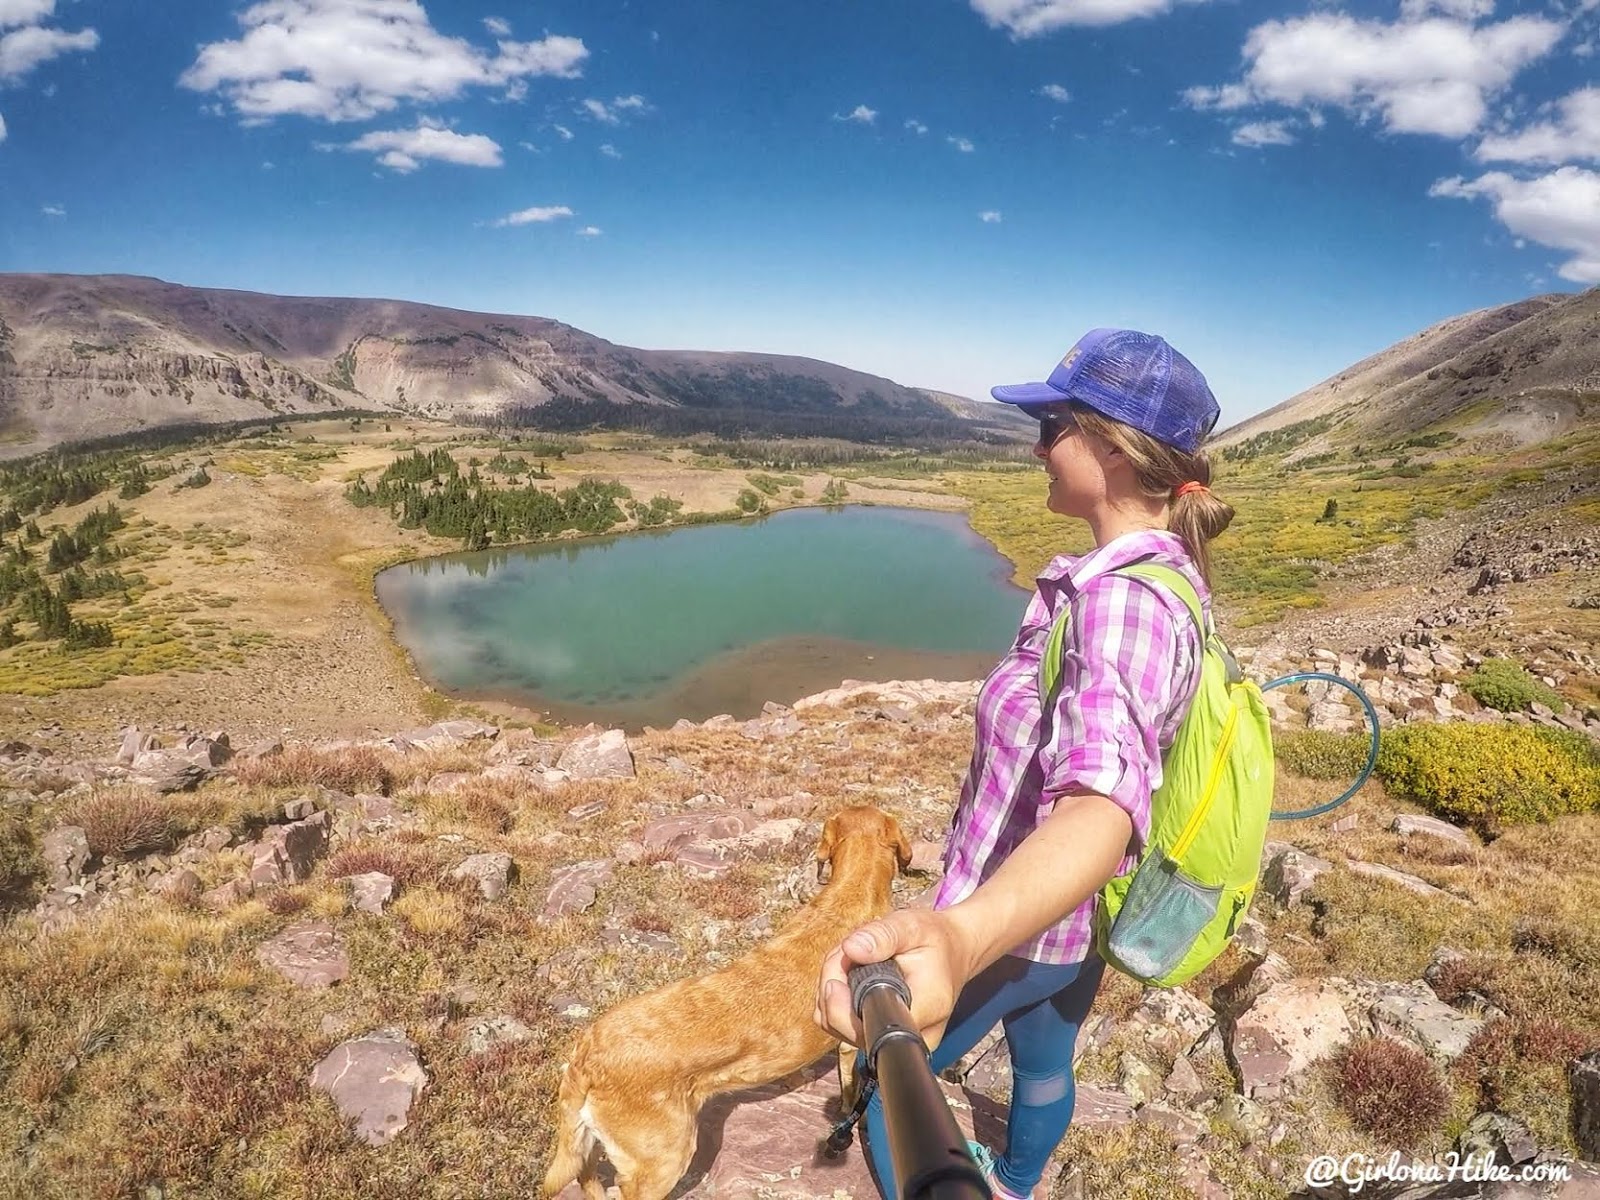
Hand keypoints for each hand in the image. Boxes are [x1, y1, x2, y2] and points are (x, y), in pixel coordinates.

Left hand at [813, 907, 975, 1052]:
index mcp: (925, 1010)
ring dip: (834, 990)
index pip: (869, 1029)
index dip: (841, 1008)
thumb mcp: (912, 926)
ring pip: (838, 1026)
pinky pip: (843, 1024)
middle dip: (832, 987)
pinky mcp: (882, 1036)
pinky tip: (852, 973)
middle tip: (846, 953)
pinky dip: (838, 997)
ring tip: (854, 959)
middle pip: (845, 1028)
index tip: (836, 977)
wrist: (954, 952)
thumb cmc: (936, 940)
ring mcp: (895, 1040)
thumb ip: (882, 935)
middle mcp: (912, 1035)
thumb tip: (851, 948)